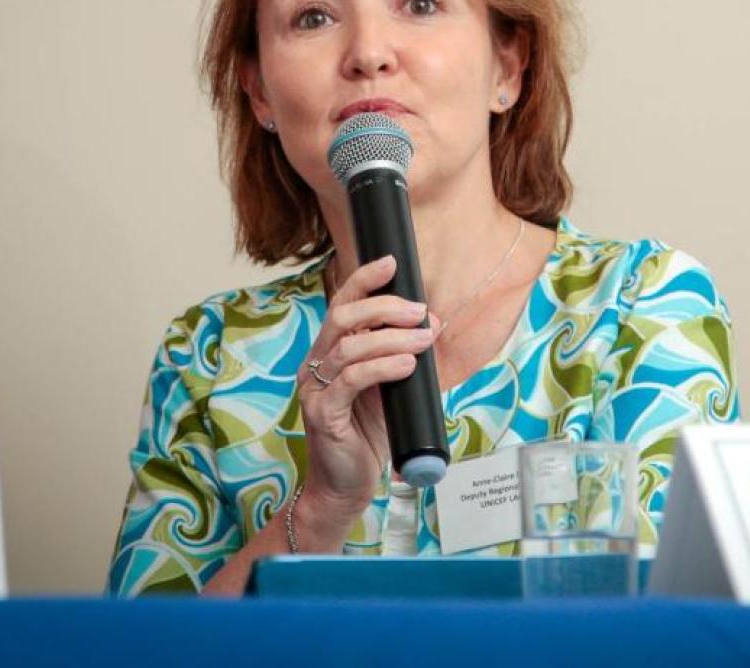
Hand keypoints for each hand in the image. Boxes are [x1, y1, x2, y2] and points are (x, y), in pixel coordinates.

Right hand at [297, 255, 434, 531]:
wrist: (346, 487)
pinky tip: (407, 365)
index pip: (342, 304)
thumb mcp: (390, 388)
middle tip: (421, 311)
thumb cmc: (369, 436)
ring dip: (394, 337)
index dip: (364, 279)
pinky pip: (352, 379)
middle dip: (385, 307)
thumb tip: (433, 322)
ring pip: (350, 346)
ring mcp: (316, 389)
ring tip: (425, 339)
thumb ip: (404, 355)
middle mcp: (316, 364)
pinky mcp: (323, 413)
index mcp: (330, 353)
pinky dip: (383, 366)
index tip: (392, 262)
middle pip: (343, 317)